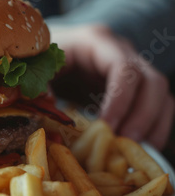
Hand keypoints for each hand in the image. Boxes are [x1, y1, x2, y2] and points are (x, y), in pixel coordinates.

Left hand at [49, 24, 173, 148]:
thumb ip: (39, 81)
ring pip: (160, 95)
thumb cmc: (40, 55)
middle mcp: (122, 52)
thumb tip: (47, 102)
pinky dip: (151, 128)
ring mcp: (132, 68)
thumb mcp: (35, 64)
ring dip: (152, 126)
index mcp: (97, 42)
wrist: (45, 47)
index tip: (107, 128)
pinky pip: (155, 106)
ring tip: (135, 154)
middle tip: (126, 145)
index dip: (120, 100)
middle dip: (142, 117)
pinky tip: (137, 151)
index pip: (124, 68)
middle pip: (152, 82)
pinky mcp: (132, 86)